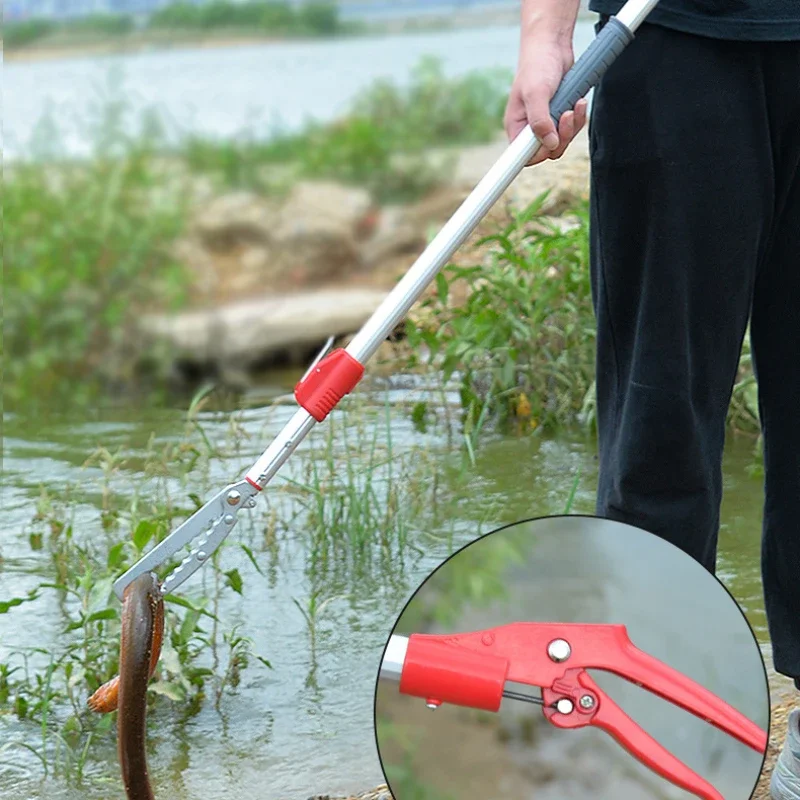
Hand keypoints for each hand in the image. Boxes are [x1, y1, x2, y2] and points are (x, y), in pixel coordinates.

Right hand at [505, 39, 588, 165]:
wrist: (552, 44)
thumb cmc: (537, 65)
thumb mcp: (536, 93)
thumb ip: (541, 121)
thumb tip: (550, 144)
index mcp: (517, 126)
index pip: (524, 156)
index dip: (539, 155)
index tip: (550, 144)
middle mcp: (529, 128)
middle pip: (548, 151)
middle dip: (562, 136)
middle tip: (567, 115)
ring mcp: (546, 122)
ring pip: (562, 141)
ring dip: (573, 126)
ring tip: (576, 104)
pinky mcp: (559, 114)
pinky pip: (571, 128)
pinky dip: (579, 117)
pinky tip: (579, 101)